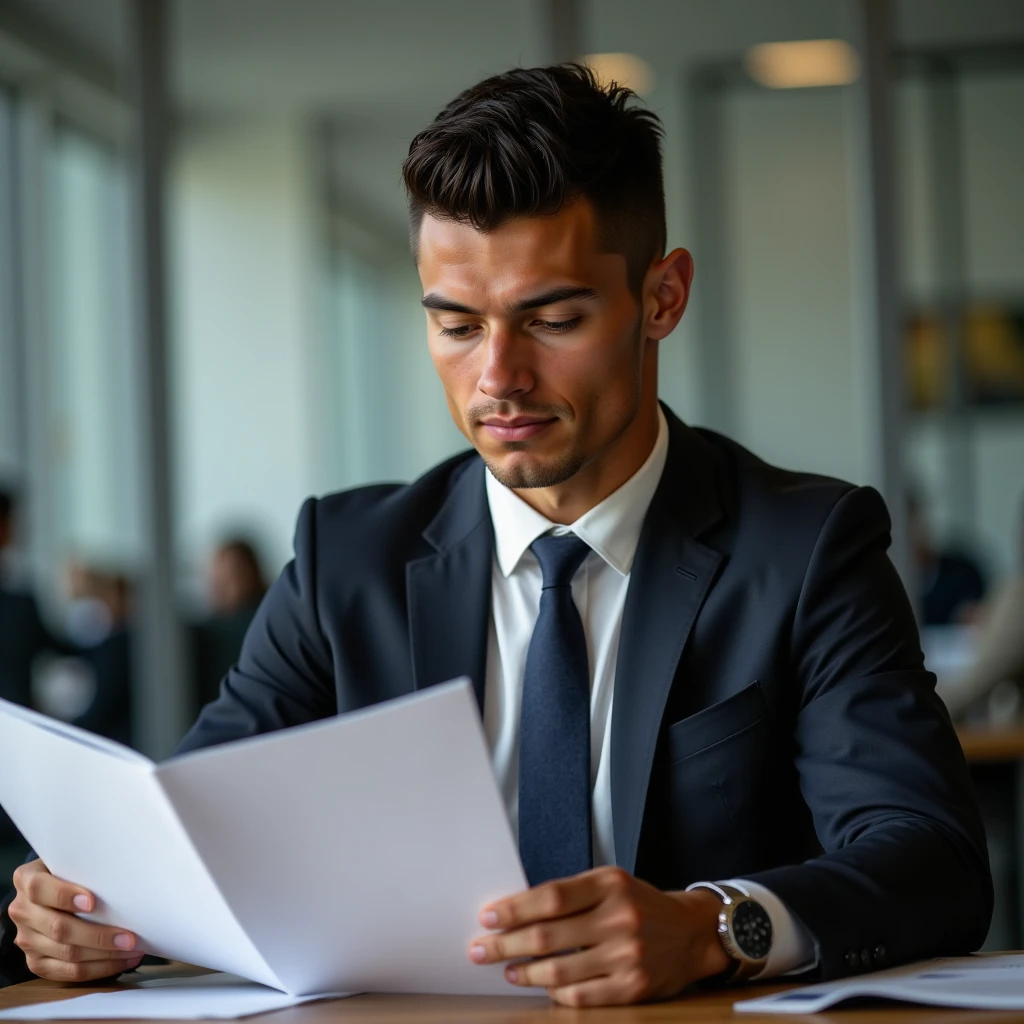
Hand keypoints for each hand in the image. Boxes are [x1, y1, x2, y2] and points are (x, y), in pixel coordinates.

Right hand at [10, 859, 142, 981]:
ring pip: (67, 954)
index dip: (65, 896)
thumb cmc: (72, 870)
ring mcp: (27, 939)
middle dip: (98, 935)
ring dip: (104, 955)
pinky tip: (122, 961)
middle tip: (129, 938)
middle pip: (59, 928)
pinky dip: (99, 968)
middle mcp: (22, 911)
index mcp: (27, 880)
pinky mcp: (36, 962)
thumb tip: (129, 868)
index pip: (40, 889)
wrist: (51, 891)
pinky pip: (68, 972)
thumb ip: (86, 864)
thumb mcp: (72, 859)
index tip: (92, 902)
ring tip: (133, 950)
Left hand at [467, 866, 730, 1005]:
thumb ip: (571, 895)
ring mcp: (626, 955)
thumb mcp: (610, 883)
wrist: (691, 933)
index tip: (488, 917)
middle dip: (505, 943)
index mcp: (609, 884)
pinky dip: (554, 992)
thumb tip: (517, 912)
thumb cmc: (640, 905)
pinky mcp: (632, 987)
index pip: (550, 897)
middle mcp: (618, 918)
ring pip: (558, 969)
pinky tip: (541, 985)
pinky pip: (580, 995)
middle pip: (547, 935)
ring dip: (524, 971)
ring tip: (508, 969)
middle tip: (480, 948)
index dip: (514, 909)